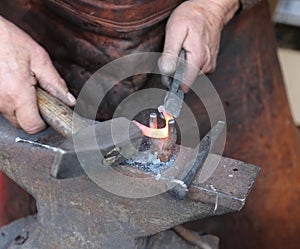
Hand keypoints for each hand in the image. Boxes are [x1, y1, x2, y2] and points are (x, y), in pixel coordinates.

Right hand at [0, 16, 75, 133]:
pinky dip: (9, 99)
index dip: (42, 123)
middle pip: (22, 123)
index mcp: (18, 93)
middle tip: (36, 94)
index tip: (47, 114)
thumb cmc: (7, 40)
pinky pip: (2, 105)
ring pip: (11, 115)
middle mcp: (2, 100)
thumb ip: (55, 82)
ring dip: (20, 106)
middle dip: (32, 114)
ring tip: (22, 85)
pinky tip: (12, 84)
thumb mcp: (39, 59)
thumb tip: (68, 99)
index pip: (32, 126)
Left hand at [158, 0, 238, 91]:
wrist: (210, 8)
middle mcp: (206, 66)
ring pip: (189, 76)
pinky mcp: (210, 64)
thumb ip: (170, 54)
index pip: (183, 85)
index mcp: (198, 60)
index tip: (167, 69)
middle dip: (175, 70)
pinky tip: (189, 50)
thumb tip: (166, 72)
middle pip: (184, 80)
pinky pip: (194, 70)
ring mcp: (210, 66)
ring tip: (183, 48)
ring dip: (182, 66)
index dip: (171, 80)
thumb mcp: (175, 30)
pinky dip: (189, 63)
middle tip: (174, 51)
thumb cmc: (192, 16)